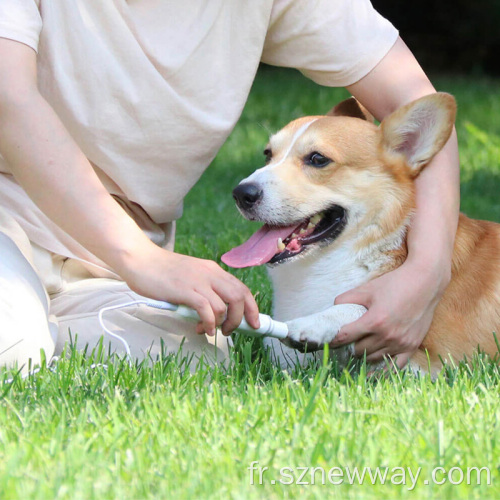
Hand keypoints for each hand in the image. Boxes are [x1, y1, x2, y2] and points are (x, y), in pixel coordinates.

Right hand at [118, 242, 259, 336]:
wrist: (140, 260)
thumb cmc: (162, 272)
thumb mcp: (191, 277)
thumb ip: (204, 290)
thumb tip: (216, 314)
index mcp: (213, 270)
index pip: (242, 288)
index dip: (252, 308)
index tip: (254, 323)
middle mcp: (210, 274)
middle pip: (240, 296)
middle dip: (241, 318)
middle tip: (232, 331)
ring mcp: (198, 281)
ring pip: (225, 306)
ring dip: (221, 324)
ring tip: (209, 330)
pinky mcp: (185, 290)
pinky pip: (207, 310)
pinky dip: (208, 323)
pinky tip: (202, 329)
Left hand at [331, 258, 450, 368]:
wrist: (425, 283)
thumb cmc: (395, 283)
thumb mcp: (367, 289)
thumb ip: (346, 299)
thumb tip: (333, 308)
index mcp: (374, 321)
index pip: (346, 337)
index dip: (334, 339)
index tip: (328, 340)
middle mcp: (387, 336)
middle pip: (358, 350)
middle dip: (350, 345)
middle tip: (347, 341)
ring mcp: (400, 343)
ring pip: (373, 358)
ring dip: (364, 354)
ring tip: (359, 348)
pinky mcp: (412, 346)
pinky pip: (395, 367)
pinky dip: (383, 368)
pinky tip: (374, 369)